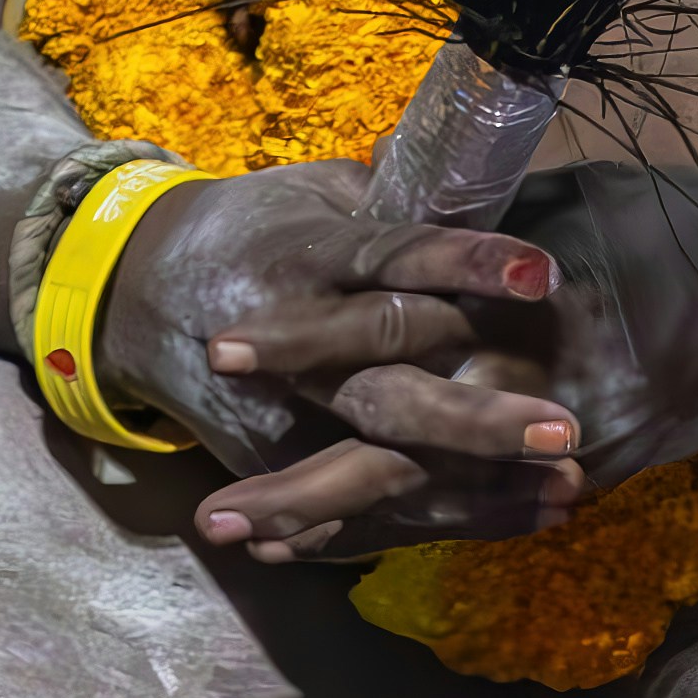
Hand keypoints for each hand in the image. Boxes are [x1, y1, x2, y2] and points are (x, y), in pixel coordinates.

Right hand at [97, 162, 588, 562]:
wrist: (130, 294)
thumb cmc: (252, 228)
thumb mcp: (315, 193)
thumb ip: (397, 202)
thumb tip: (492, 179)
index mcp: (307, 255)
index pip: (394, 260)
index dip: (466, 264)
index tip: (542, 274)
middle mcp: (293, 346)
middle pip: (389, 385)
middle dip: (475, 415)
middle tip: (564, 427)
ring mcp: (279, 417)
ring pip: (382, 463)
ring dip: (476, 485)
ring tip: (567, 490)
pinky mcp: (276, 463)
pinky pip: (365, 506)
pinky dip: (444, 518)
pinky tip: (529, 517)